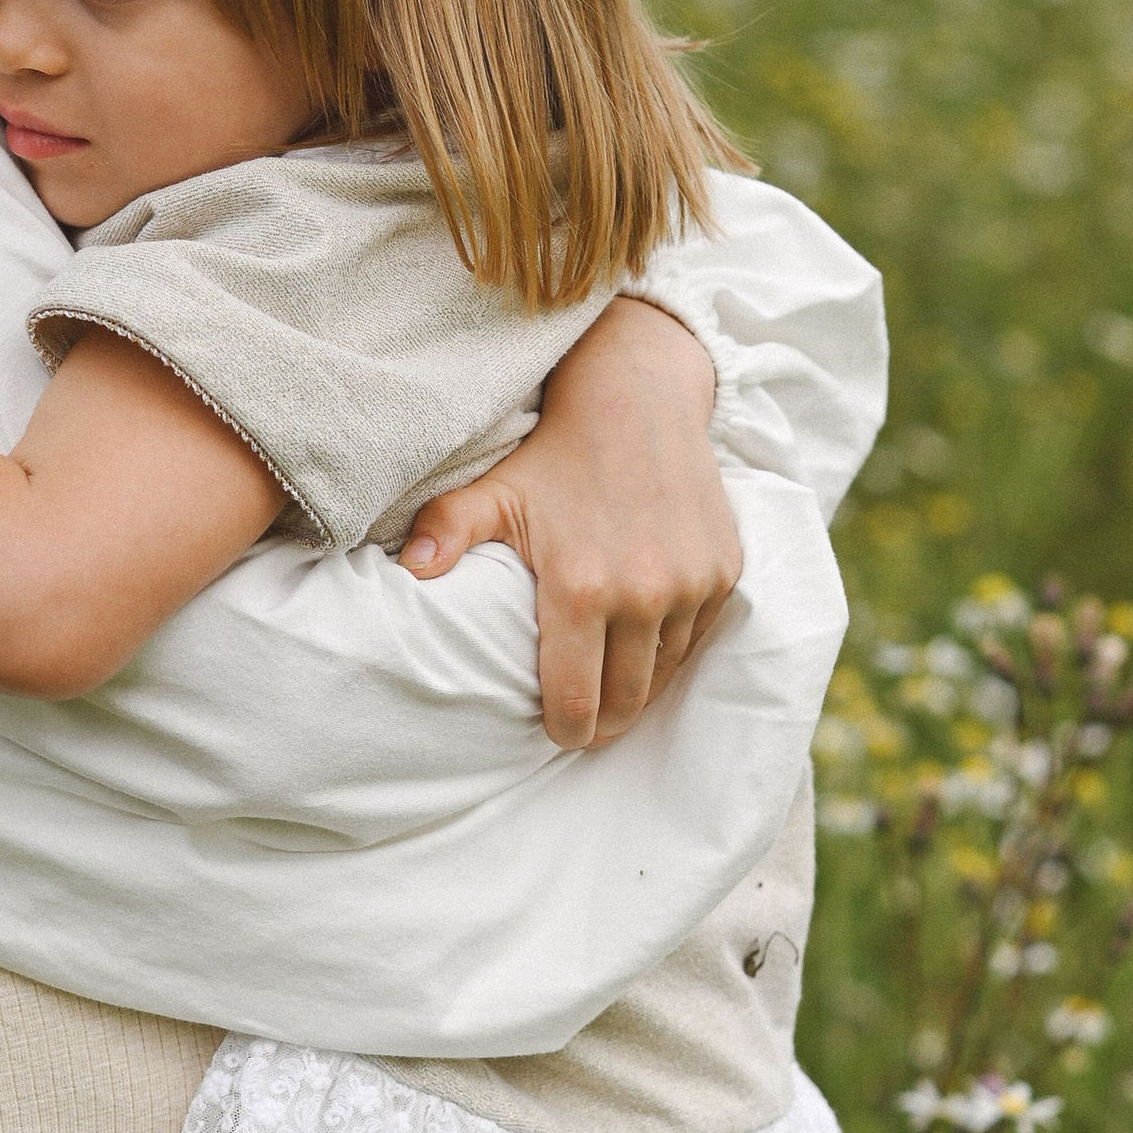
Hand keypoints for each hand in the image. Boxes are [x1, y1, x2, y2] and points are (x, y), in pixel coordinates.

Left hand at [397, 297, 739, 749]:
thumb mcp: (494, 492)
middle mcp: (644, 594)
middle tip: (584, 726)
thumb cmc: (554, 454)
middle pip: (625, 702)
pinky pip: (695, 639)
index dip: (565, 729)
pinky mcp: (723, 573)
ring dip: (638, 690)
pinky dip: (671, 652)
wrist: (638, 400)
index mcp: (581, 588)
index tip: (556, 732)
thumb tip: (410, 571)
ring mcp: (690, 585)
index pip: (576, 701)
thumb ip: (447, 531)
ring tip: (612, 693)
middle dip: (602, 723)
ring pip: (664, 676)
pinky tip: (645, 650)